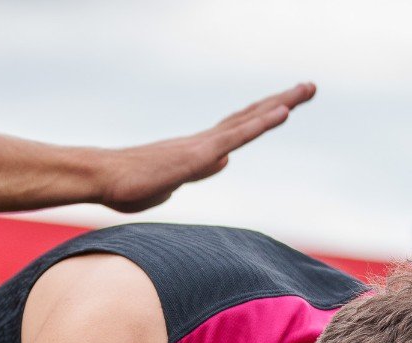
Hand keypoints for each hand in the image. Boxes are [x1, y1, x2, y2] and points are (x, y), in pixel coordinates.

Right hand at [97, 84, 315, 213]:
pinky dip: (261, 122)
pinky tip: (283, 111)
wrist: (102, 178)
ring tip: (308, 88)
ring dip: (281, 103)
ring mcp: (204, 145)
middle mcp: (205, 141)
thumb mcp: (172, 183)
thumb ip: (199, 170)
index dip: (262, 116)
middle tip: (309, 86)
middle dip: (281, 101)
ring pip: (249, 120)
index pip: (237, 129)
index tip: (284, 106)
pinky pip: (236, 135)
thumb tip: (225, 160)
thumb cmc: (127, 185)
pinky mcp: (199, 154)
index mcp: (199, 150)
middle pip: (250, 116)